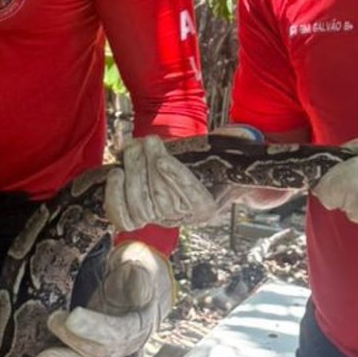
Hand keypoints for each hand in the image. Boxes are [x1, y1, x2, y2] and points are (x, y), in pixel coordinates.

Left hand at [34, 241, 172, 356]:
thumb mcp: (140, 262)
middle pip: (98, 352)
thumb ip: (139, 271)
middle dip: (73, 344)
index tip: (72, 317)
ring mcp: (107, 346)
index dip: (94, 328)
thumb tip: (135, 272)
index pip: (117, 332)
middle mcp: (124, 341)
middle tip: (52, 323)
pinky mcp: (91, 345)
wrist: (138, 280)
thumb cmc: (136, 269)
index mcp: (139, 322)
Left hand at [106, 128, 289, 231]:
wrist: (187, 178)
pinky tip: (115, 173)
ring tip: (131, 147)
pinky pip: (122, 218)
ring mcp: (157, 221)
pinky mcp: (136, 219)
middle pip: (162, 199)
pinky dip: (114, 197)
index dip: (174, 177)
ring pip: (141, 206)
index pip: (191, 196)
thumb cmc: (206, 161)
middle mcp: (183, 219)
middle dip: (149, 166)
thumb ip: (233, 145)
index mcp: (207, 207)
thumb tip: (243, 134)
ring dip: (132, 173)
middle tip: (146, 140)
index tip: (162, 158)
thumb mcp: (224, 153)